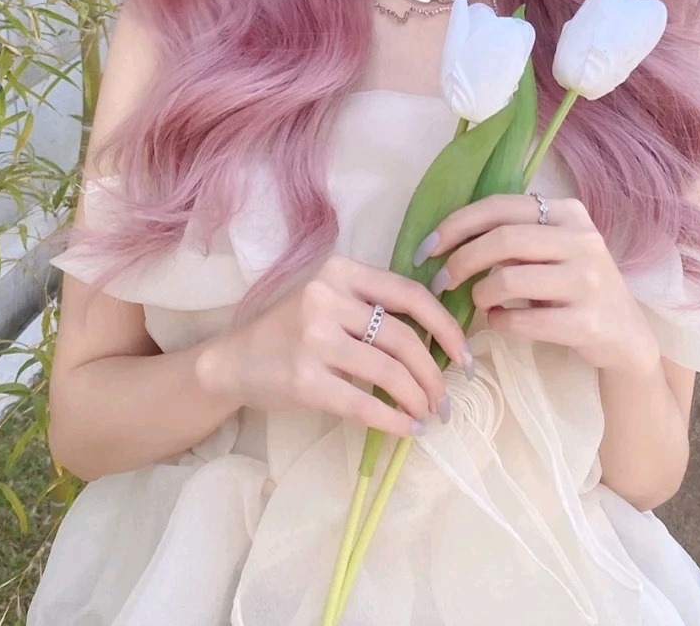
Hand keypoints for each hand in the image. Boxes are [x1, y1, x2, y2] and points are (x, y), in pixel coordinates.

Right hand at [195, 255, 473, 438]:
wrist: (235, 360)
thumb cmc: (292, 329)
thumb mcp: (330, 298)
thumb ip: (374, 305)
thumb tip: (439, 337)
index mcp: (341, 271)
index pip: (410, 294)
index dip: (445, 326)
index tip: (464, 354)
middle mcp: (327, 298)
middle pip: (404, 336)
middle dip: (434, 373)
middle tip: (446, 398)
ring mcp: (314, 339)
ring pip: (389, 371)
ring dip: (418, 398)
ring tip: (428, 414)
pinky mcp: (304, 380)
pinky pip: (363, 403)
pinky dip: (393, 420)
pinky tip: (407, 428)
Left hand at [422, 194, 660, 375]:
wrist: (625, 335)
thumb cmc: (574, 286)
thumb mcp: (553, 250)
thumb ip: (514, 237)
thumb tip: (448, 241)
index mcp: (569, 212)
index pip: (500, 205)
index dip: (457, 224)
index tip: (427, 246)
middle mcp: (582, 240)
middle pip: (503, 240)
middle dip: (461, 260)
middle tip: (442, 280)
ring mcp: (588, 281)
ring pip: (509, 279)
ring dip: (480, 294)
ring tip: (478, 302)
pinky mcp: (587, 322)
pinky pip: (523, 321)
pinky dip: (500, 322)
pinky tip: (500, 321)